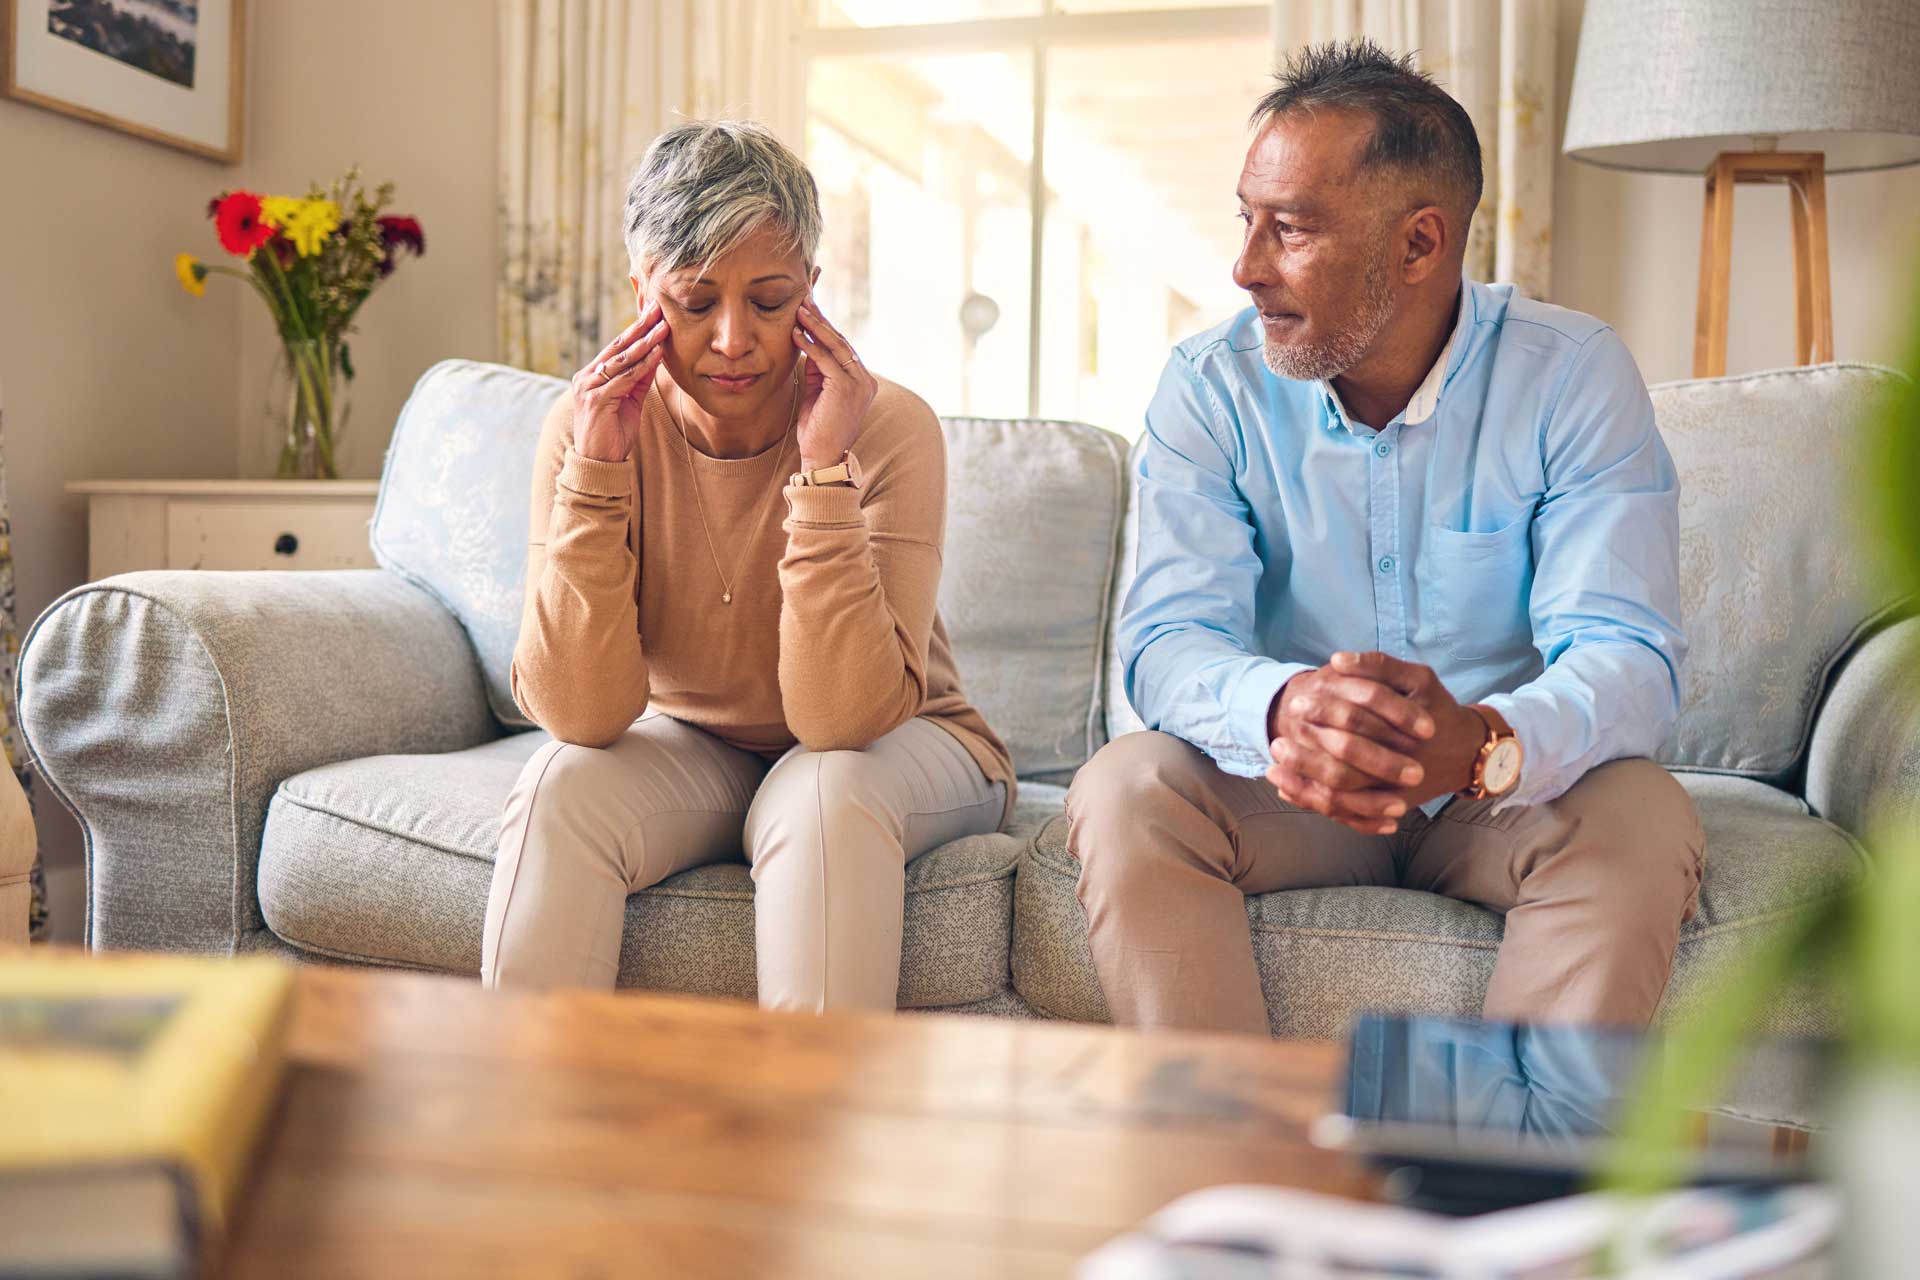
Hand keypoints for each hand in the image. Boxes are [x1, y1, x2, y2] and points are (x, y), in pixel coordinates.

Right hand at [570, 301, 667, 462]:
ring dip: (645, 341)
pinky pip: (625, 378)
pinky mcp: (596, 399)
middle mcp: (586, 377)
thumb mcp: (630, 401)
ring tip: (663, 325)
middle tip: (657, 306)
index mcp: (591, 375)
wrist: (600, 464)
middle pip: (617, 346)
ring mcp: (588, 387)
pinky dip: (643, 364)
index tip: (652, 312)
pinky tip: (657, 353)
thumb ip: (639, 379)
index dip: (635, 329)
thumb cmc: (613, 434)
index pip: (616, 347)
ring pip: (622, 359)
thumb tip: (655, 355)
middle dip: (640, 326)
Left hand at [791, 297, 876, 471]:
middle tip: (805, 300)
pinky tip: (796, 333)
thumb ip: (818, 370)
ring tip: (799, 309)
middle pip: (842, 342)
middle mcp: (865, 380)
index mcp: (862, 381)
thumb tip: (807, 343)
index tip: (809, 310)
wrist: (822, 458)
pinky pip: (826, 359)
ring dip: (816, 326)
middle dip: (821, 320)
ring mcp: (859, 383)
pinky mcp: (846, 388)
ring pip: (836, 346)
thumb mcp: (818, 394)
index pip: (843, 348)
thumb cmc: (818, 430)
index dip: (826, 328)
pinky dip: (810, 344)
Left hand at [1264, 651, 1484, 833]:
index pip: (1358, 720)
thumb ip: (1379, 666)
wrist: (1467, 751)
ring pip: (1344, 795)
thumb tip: (1336, 660)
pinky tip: (1288, 790)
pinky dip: (1316, 803)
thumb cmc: (1438, 708)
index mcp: (1409, 729)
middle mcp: (1402, 764)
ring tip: (1273, 769)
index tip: (1296, 702)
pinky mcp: (1390, 807)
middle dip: (1307, 754)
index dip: (1323, 711)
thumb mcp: (1419, 678)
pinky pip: (1347, 814)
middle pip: (1346, 765)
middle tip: (1277, 741)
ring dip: (1304, 783)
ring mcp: (1396, 791)